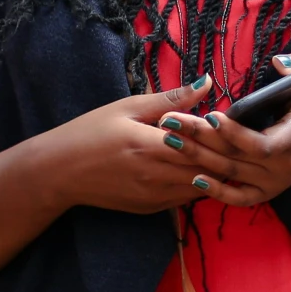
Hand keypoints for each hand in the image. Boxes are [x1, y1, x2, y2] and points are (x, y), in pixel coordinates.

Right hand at [38, 74, 221, 214]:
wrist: (59, 171)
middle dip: (223, 155)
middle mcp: (156, 176)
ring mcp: (154, 196)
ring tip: (216, 153)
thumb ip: (171, 99)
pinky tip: (194, 169)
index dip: (223, 136)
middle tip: (232, 139)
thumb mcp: (128, 108)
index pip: (206, 146)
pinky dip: (195, 185)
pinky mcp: (150, 209)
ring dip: (212, 172)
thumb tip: (207, 82)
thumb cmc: (91, 132)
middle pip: (209, 169)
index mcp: (152, 146)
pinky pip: (184, 199)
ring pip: (201, 187)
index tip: (229, 124)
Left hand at [158, 54, 290, 207]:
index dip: (235, 133)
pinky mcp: (264, 194)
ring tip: (169, 139)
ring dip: (198, 158)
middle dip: (201, 139)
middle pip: (236, 156)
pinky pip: (238, 199)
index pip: (261, 143)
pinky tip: (194, 178)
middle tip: (170, 122)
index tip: (210, 115)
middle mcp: (284, 165)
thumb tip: (279, 62)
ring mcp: (273, 183)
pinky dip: (216, 192)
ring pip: (230, 173)